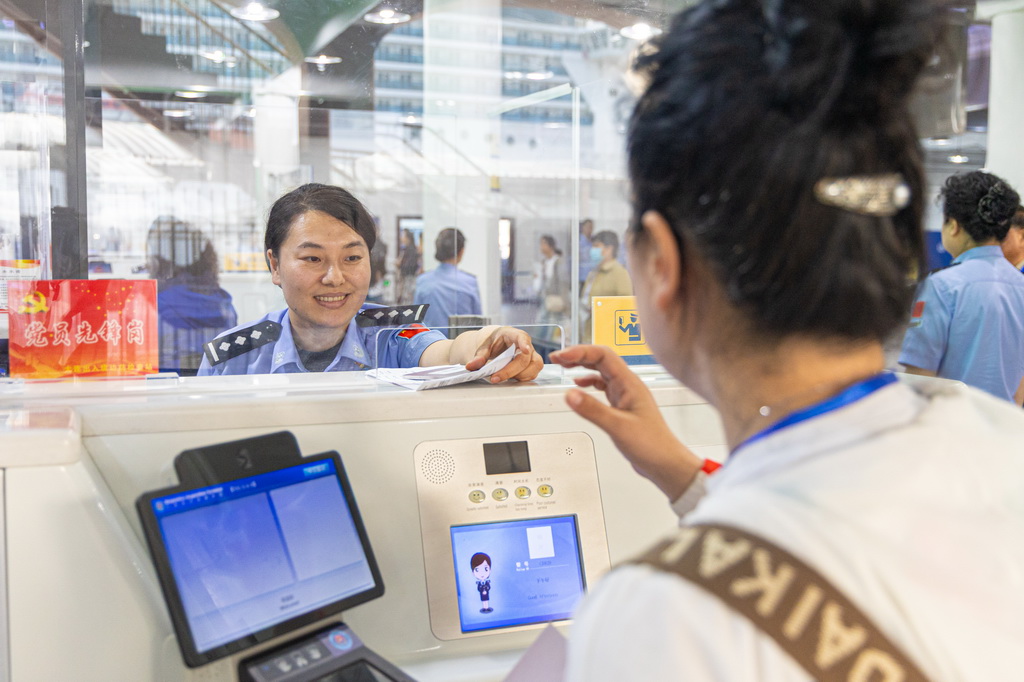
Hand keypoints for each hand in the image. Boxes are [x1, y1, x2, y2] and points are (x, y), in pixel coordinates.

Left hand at [465, 327, 542, 382]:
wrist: (497, 344)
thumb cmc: (493, 342)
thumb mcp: (484, 346)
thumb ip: (479, 356)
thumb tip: (471, 366)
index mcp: (514, 335)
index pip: (522, 337)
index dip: (524, 344)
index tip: (525, 350)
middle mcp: (526, 344)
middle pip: (525, 358)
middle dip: (510, 370)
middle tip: (495, 378)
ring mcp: (531, 355)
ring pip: (534, 367)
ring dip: (519, 376)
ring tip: (503, 377)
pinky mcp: (532, 365)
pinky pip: (532, 374)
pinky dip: (522, 378)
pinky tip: (510, 378)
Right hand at [548, 345, 702, 500]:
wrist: (665, 463)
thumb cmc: (652, 445)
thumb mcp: (618, 427)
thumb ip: (593, 410)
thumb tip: (570, 394)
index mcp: (630, 384)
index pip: (603, 356)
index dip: (581, 352)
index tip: (562, 357)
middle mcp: (628, 385)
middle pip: (601, 359)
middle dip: (578, 355)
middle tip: (557, 359)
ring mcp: (625, 395)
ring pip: (601, 372)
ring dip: (582, 366)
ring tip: (564, 367)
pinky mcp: (621, 406)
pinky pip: (602, 386)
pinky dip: (588, 383)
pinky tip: (579, 387)